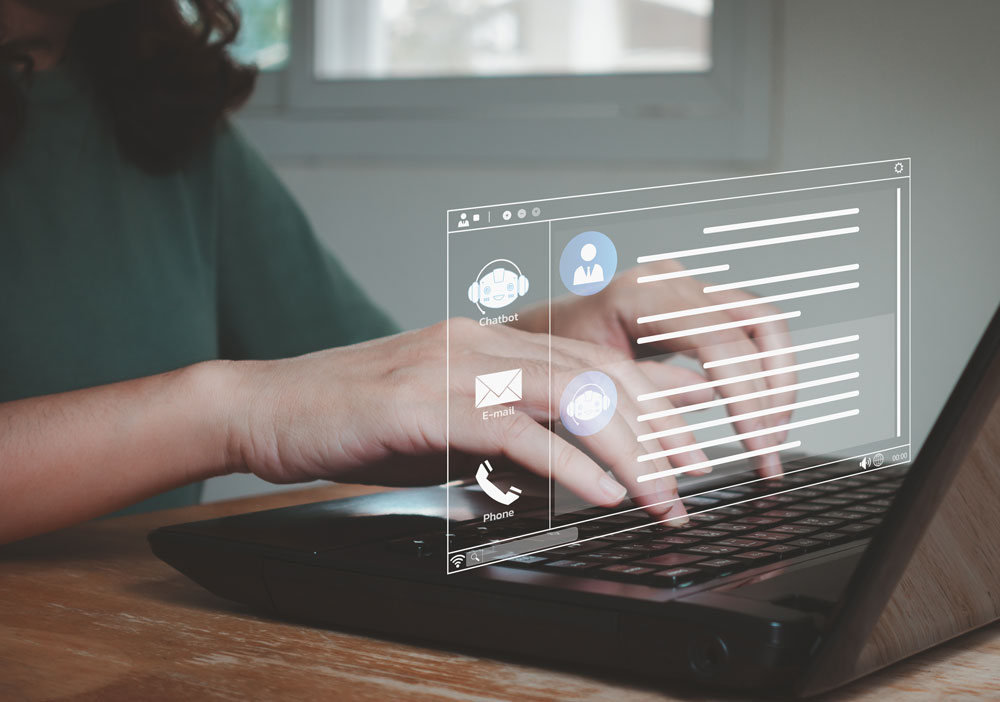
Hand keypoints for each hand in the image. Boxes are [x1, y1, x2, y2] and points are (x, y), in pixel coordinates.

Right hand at [224, 319, 720, 521]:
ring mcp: (451, 366)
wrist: (264, 406)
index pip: (587, 360)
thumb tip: (561, 469)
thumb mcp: (440, 426)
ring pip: (568, 394)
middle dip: (656, 427)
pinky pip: (514, 428)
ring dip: (628, 449)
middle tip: (692, 474)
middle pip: (594, 372)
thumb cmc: (348, 420)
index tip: (687, 433)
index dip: (647, 397)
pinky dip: (569, 463)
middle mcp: (478, 342)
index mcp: (486, 342)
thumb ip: (501, 438)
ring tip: (664, 493)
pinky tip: (601, 492)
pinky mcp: (423, 402)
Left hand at [519, 260, 797, 476]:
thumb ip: (641, 398)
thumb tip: (694, 429)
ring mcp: (688, 287)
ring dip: (777, 382)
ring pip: (764, 324)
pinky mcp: (697, 305)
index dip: (745, 394)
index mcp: (640, 293)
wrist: (541, 332)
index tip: (755, 440)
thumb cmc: (551, 353)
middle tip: (769, 443)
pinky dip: (763, 374)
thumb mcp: (588, 380)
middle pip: (756, 323)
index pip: (719, 338)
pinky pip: (750, 332)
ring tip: (771, 434)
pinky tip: (759, 414)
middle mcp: (671, 282)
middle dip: (772, 389)